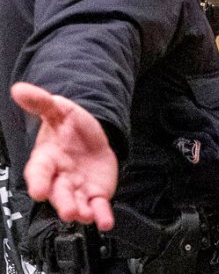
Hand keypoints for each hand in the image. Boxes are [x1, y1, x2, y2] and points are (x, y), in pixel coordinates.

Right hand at [11, 82, 117, 230]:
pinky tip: (106, 222)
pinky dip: (101, 216)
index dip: (39, 181)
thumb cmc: (69, 127)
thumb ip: (41, 102)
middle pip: (58, 193)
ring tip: (84, 216)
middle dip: (63, 203)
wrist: (92, 136)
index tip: (38, 191)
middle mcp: (60, 177)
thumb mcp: (59, 110)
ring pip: (76, 203)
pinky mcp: (95, 193)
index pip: (39, 171)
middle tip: (68, 211)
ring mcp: (78, 188)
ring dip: (81, 211)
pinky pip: (98, 207)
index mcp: (47, 159)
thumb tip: (20, 89)